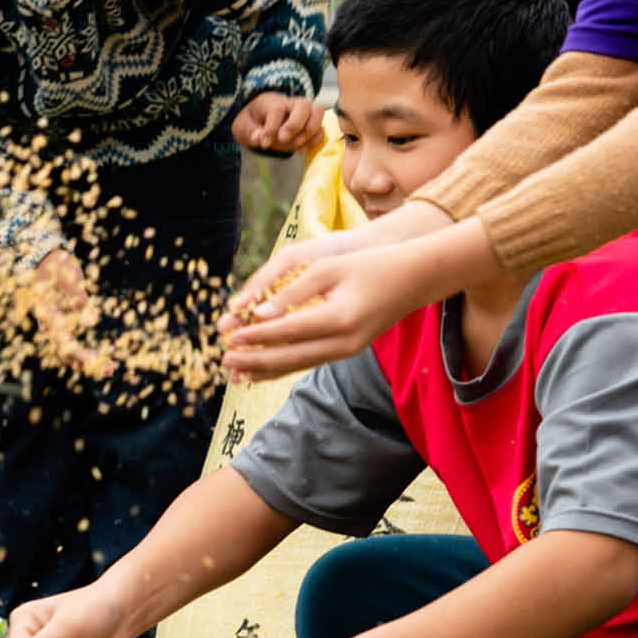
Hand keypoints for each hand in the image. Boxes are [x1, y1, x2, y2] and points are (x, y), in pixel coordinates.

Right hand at [31, 248, 114, 375]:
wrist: (42, 255)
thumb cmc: (56, 264)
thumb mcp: (69, 278)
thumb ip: (79, 300)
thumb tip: (92, 322)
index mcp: (48, 314)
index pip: (64, 344)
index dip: (80, 357)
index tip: (97, 363)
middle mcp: (48, 324)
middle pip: (66, 354)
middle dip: (88, 365)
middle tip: (111, 370)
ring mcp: (53, 324)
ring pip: (67, 352)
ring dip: (87, 362)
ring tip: (109, 368)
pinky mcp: (59, 322)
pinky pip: (70, 344)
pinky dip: (84, 353)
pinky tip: (100, 357)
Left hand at [218, 201, 458, 378]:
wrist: (414, 280)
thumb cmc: (370, 265)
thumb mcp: (329, 268)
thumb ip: (293, 291)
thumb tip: (261, 312)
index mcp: (338, 318)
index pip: (288, 331)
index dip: (255, 335)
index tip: (228, 337)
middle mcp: (343, 342)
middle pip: (290, 357)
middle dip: (254, 359)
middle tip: (223, 360)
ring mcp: (347, 350)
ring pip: (298, 365)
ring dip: (265, 368)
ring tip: (234, 372)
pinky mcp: (347, 350)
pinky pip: (309, 362)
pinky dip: (283, 367)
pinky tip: (262, 370)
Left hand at [231, 94, 322, 154]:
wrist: (262, 121)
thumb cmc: (253, 123)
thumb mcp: (244, 127)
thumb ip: (250, 132)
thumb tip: (258, 138)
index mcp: (273, 102)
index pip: (277, 110)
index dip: (271, 128)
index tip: (264, 143)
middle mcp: (292, 104)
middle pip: (304, 105)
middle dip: (295, 125)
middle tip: (282, 139)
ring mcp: (306, 113)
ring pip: (318, 113)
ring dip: (309, 132)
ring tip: (295, 146)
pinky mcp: (313, 126)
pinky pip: (321, 130)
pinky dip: (314, 141)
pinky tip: (301, 150)